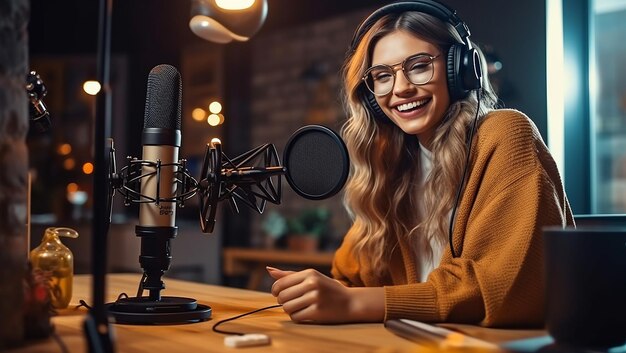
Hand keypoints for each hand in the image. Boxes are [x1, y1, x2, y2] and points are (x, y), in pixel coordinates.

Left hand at [266, 266, 383, 323]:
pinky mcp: (317, 312)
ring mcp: (315, 298)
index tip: (280, 294)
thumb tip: (269, 270)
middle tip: (292, 302)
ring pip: (287, 308)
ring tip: (299, 308)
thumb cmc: (328, 289)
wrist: (351, 302)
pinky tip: (305, 313)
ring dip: (290, 310)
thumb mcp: (312, 277)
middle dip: (283, 302)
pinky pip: (296, 317)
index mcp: (309, 273)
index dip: (276, 291)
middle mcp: (312, 284)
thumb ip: (290, 275)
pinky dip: (297, 317)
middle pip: (282, 297)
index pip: (280, 283)